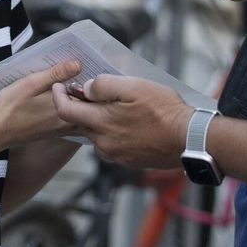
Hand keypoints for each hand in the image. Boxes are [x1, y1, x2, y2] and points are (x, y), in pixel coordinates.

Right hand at [0, 61, 83, 148]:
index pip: (90, 92)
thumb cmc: (11, 106)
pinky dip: (73, 111)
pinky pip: (73, 121)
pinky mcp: (56, 134)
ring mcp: (63, 130)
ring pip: (82, 114)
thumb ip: (56, 74)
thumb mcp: (32, 83)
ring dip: (80, 101)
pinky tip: (60, 102)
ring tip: (70, 86)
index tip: (87, 67)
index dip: (90, 78)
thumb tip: (79, 64)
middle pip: (88, 104)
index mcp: (66, 107)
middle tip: (80, 74)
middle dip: (87, 90)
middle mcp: (69, 121)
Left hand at [51, 75, 192, 168]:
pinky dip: (111, 132)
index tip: (58, 86)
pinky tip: (127, 122)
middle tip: (90, 92)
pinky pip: (110, 145)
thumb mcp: (132, 86)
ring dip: (98, 121)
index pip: (65, 112)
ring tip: (114, 106)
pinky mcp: (128, 160)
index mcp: (101, 123)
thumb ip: (104, 85)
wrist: (188, 138)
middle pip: (80, 124)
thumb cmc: (163, 110)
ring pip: (96, 135)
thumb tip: (87, 88)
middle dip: (80, 107)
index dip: (58, 97)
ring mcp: (116, 154)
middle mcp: (104, 143)